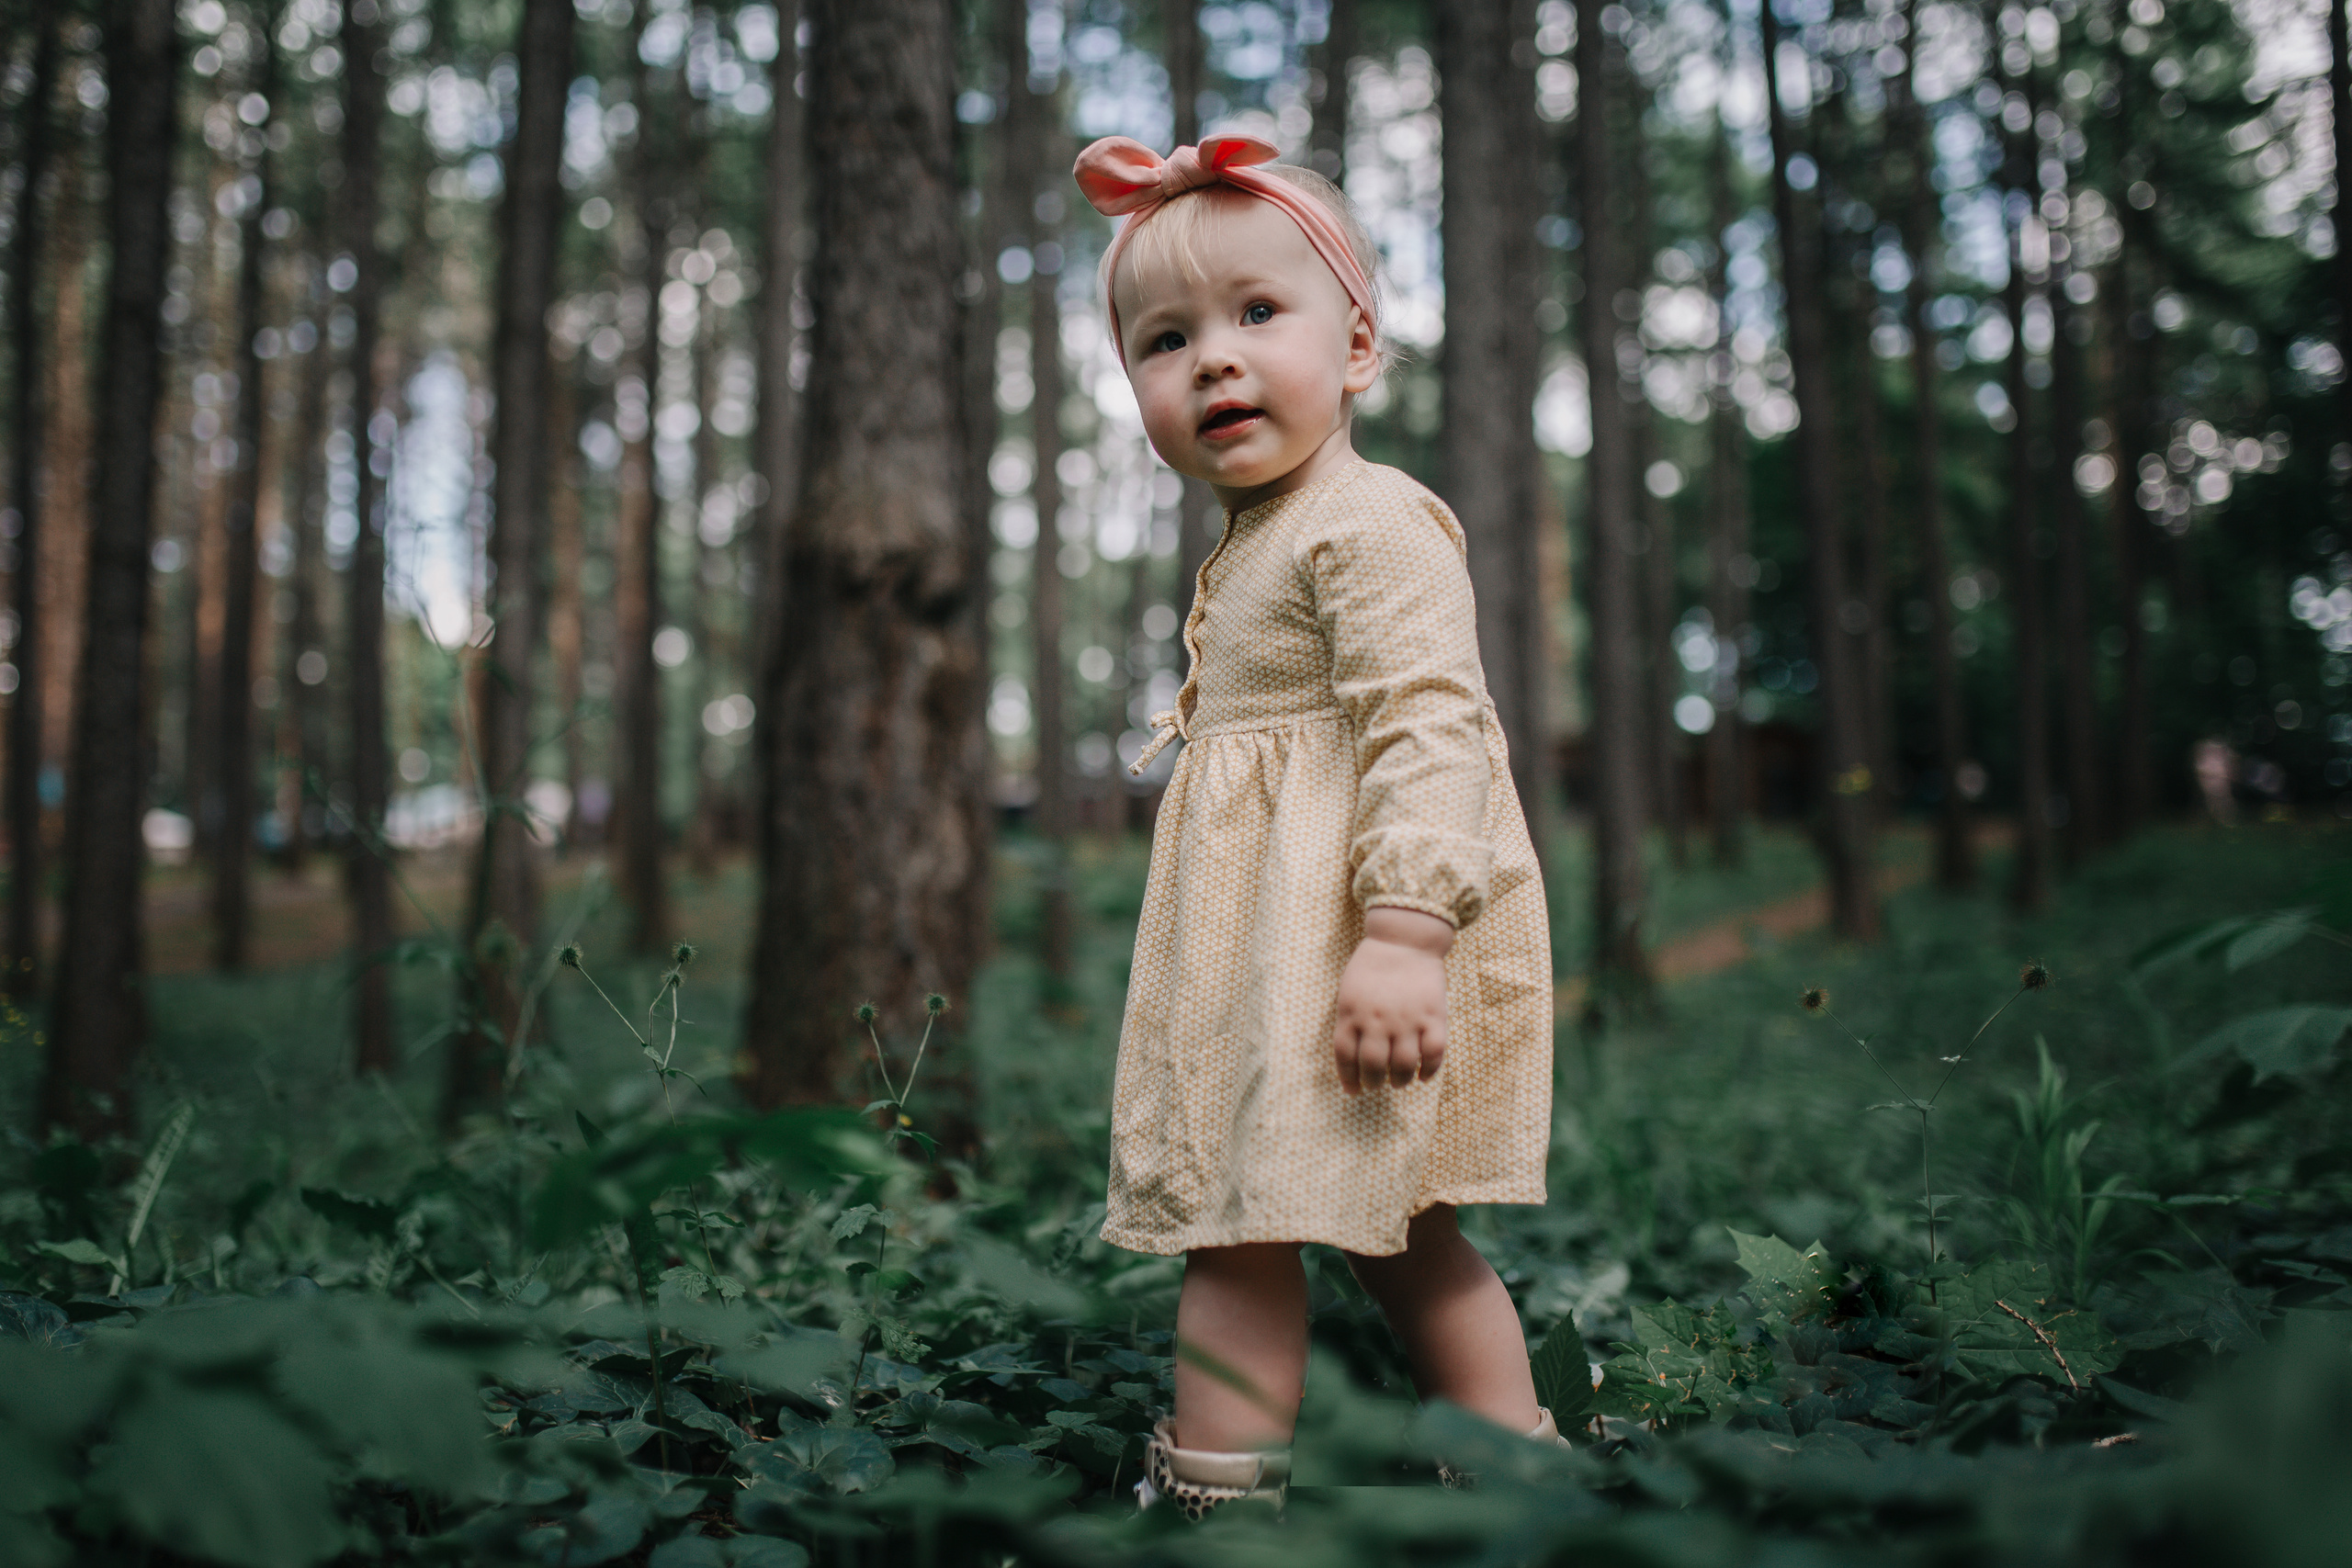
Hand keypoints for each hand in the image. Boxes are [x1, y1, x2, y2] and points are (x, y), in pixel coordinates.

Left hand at [1331, 907, 1453, 1095]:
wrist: (1404, 939)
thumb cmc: (1373, 966)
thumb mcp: (1348, 991)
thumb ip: (1349, 1021)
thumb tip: (1353, 1057)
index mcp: (1351, 1013)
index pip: (1345, 1057)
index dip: (1349, 1079)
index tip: (1354, 1091)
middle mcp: (1377, 1020)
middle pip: (1373, 1065)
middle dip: (1374, 1082)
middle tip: (1378, 1084)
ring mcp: (1407, 1019)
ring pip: (1403, 1065)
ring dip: (1400, 1080)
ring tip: (1399, 1081)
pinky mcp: (1433, 1015)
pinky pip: (1434, 1053)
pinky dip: (1430, 1070)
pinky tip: (1424, 1075)